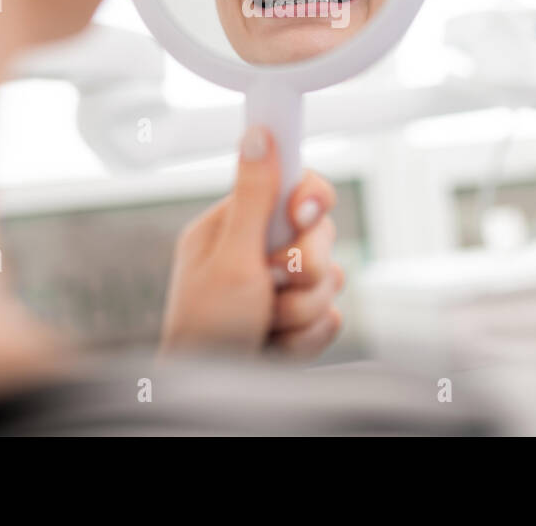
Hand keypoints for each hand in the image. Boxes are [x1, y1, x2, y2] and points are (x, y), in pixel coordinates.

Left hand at [158, 126, 343, 359]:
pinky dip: (306, 336)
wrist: (211, 401)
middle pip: (319, 232)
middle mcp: (257, 252)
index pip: (287, 183)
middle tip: (273, 283)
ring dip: (301, 308)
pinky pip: (330, 316)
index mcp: (233, 226)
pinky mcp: (298, 321)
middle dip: (304, 266)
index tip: (303, 213)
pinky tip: (276, 343)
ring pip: (330, 278)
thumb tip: (258, 133)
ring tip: (266, 322)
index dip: (308, 195)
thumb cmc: (204, 331)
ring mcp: (279, 288)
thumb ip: (253, 198)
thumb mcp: (230, 258)